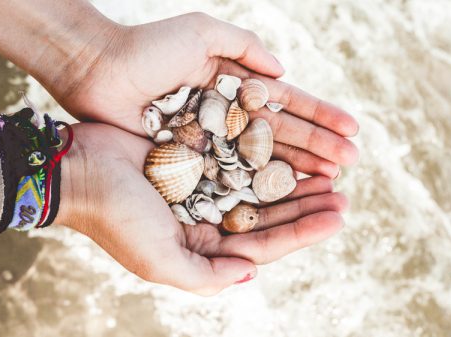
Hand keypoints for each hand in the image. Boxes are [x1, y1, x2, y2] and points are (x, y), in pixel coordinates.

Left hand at [50, 12, 358, 178]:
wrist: (97, 71)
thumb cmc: (148, 48)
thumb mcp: (201, 33)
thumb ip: (244, 46)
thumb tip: (282, 71)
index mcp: (233, 86)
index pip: (286, 104)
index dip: (319, 116)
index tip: (352, 129)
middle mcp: (225, 117)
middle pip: (279, 136)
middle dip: (316, 148)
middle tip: (350, 165)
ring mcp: (208, 142)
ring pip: (258, 160)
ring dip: (294, 171)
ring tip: (329, 184)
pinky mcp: (188, 162)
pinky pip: (226, 177)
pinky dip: (253, 187)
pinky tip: (281, 197)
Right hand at [58, 124, 347, 295]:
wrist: (79, 169)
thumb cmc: (115, 218)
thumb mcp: (159, 260)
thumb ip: (205, 276)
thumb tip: (251, 274)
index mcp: (201, 249)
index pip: (263, 246)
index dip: (303, 233)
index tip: (338, 217)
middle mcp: (206, 221)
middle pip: (268, 217)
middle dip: (306, 208)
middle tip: (343, 194)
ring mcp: (203, 188)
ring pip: (259, 187)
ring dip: (292, 182)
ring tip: (328, 172)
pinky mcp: (197, 158)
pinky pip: (240, 156)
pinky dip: (266, 154)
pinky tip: (290, 148)